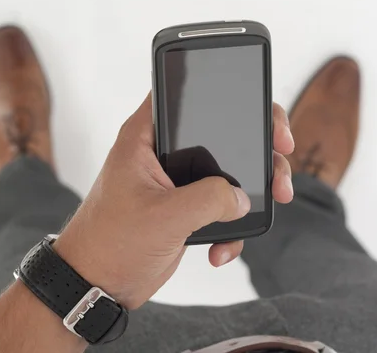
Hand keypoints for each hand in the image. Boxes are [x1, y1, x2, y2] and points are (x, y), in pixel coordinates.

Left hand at [55, 93, 294, 308]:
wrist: (96, 284)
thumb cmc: (109, 243)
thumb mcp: (165, 216)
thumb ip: (210, 199)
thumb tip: (243, 196)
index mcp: (146, 138)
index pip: (186, 92)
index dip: (228, 94)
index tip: (260, 113)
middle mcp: (162, 154)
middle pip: (221, 131)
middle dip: (257, 145)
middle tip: (280, 155)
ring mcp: (176, 182)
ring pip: (228, 170)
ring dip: (253, 187)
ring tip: (273, 200)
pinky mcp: (183, 209)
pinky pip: (220, 206)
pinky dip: (230, 226)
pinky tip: (220, 249)